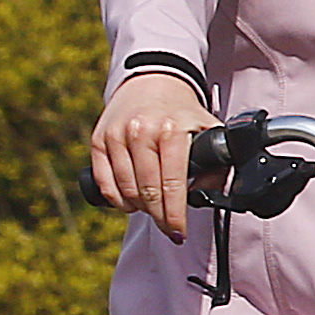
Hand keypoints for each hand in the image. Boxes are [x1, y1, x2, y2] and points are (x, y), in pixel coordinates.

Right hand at [90, 69, 214, 238]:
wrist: (152, 82)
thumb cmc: (181, 112)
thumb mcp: (207, 129)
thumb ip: (216, 163)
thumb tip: (214, 196)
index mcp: (171, 130)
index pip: (172, 184)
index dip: (175, 214)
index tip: (179, 232)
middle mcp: (141, 132)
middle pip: (148, 193)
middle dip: (160, 217)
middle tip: (169, 227)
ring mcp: (117, 136)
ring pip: (125, 191)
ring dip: (140, 209)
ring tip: (153, 210)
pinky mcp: (99, 140)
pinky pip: (104, 183)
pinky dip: (118, 200)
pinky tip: (130, 203)